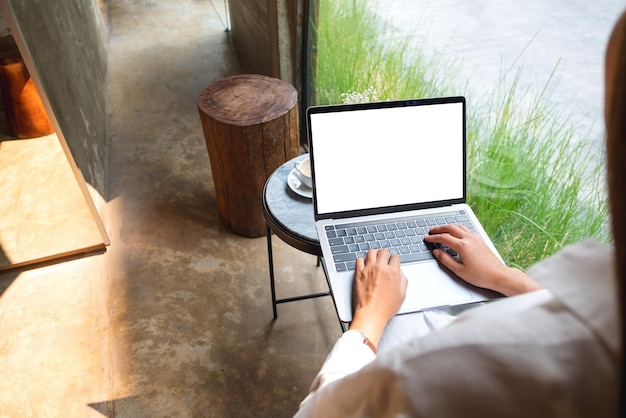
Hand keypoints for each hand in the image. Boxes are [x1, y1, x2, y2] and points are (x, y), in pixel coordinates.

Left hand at [349, 249, 407, 348]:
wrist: (371, 313)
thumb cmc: (385, 307)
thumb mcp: (402, 295)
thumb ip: (403, 280)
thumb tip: (400, 273)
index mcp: (393, 272)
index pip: (395, 256)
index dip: (394, 258)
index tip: (392, 260)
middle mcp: (381, 268)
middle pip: (383, 251)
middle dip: (384, 253)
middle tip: (383, 257)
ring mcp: (369, 269)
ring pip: (371, 252)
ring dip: (373, 254)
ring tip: (373, 258)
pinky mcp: (359, 273)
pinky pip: (359, 259)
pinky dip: (362, 260)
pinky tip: (364, 265)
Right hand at [424, 224, 541, 295]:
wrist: (498, 275)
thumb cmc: (481, 275)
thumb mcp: (459, 271)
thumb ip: (446, 260)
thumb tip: (437, 252)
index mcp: (463, 246)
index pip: (444, 238)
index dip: (433, 238)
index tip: (427, 238)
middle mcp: (469, 239)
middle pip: (451, 228)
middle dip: (439, 228)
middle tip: (432, 231)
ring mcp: (476, 238)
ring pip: (459, 226)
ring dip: (449, 226)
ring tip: (442, 229)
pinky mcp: (480, 240)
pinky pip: (466, 229)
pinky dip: (457, 228)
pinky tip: (456, 232)